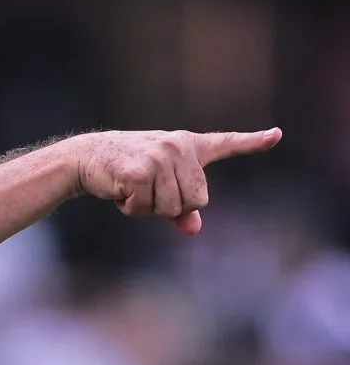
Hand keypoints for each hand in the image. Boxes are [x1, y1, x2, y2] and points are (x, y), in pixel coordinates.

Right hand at [73, 128, 281, 234]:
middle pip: (197, 201)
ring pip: (172, 208)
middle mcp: (178, 147)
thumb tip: (193, 229)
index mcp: (187, 145)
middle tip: (147, 191)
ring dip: (148, 208)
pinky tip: (120, 190)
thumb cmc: (125, 170)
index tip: (277, 135)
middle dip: (171, 206)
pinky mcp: (140, 171)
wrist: (87, 156)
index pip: (225, 143)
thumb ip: (181, 208)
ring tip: (131, 189)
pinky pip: (146, 208)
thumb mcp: (157, 186)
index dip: (253, 142)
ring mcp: (160, 157)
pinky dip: (131, 208)